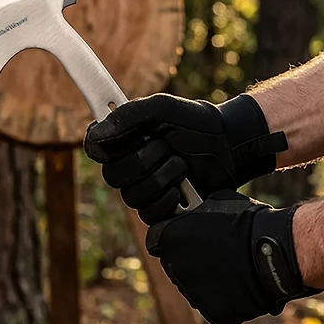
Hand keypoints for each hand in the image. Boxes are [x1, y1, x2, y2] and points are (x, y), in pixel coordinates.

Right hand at [84, 93, 286, 224]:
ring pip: (132, 196)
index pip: (94, 147)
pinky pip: (149, 214)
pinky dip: (169, 199)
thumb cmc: (196, 123)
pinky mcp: (159, 210)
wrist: (229, 146)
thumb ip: (129, 116)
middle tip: (166, 147)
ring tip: (182, 165)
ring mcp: (142, 189)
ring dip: (161, 177)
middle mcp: (127, 165)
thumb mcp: (163, 109)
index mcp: (122, 139)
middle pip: (112, 176)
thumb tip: (96, 133)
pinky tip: (184, 188)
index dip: (102, 147)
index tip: (124, 139)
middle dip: (144, 160)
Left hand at [145, 190, 319, 323]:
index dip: (172, 237)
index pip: (157, 240)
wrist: (275, 249)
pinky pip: (213, 305)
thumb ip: (193, 214)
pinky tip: (238, 284)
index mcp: (169, 238)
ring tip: (230, 269)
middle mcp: (175, 267)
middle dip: (188, 259)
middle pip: (174, 265)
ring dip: (204, 280)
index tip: (184, 237)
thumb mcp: (212, 203)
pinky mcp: (213, 313)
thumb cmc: (249, 221)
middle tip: (213, 254)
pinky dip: (223, 298)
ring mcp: (192, 293)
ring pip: (192, 287)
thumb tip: (191, 214)